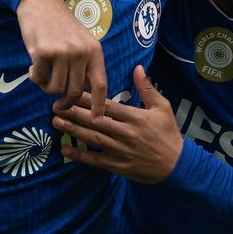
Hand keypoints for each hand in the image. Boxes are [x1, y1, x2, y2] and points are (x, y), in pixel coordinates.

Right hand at [16, 0, 108, 118]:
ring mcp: (62, 53)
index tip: (97, 120)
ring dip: (47, 88)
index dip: (100, 105)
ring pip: (55, 88)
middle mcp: (81, 52)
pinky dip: (34, 77)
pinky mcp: (43, 53)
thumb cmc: (61, 25)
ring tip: (44, 75)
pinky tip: (34, 65)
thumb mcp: (82, 42)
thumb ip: (85, 64)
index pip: (101, 84)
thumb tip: (84, 93)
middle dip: (66, 103)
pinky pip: (38, 79)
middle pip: (75, 91)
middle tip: (58, 106)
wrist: (41, 3)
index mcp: (95, 51)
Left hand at [53, 66, 181, 182]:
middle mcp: (125, 133)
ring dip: (74, 130)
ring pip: (93, 139)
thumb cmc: (168, 133)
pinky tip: (65, 149)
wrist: (177, 164)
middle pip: (96, 121)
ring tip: (56, 122)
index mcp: (135, 117)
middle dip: (75, 112)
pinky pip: (96, 160)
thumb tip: (138, 67)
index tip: (72, 89)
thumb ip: (147, 88)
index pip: (107, 105)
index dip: (88, 98)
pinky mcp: (118, 165)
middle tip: (55, 105)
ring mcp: (121, 150)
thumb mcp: (163, 107)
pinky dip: (80, 155)